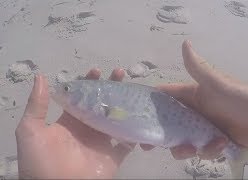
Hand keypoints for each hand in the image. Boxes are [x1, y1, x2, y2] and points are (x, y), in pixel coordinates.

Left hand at [15, 68, 132, 178]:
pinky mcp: (114, 155)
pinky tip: (142, 115)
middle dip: (111, 88)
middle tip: (120, 73)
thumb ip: (37, 105)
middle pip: (102, 104)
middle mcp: (87, 128)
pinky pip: (127, 142)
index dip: (89, 83)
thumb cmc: (41, 161)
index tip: (97, 70)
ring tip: (133, 90)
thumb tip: (41, 77)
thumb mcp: (31, 131)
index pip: (81, 97)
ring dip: (125, 104)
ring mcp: (102, 142)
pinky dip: (135, 132)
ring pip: (117, 118)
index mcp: (70, 121)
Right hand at [142, 40, 247, 159]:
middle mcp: (193, 113)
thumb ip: (198, 67)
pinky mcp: (212, 143)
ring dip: (184, 148)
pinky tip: (221, 145)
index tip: (136, 118)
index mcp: (191, 96)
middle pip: (168, 126)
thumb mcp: (216, 83)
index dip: (149, 108)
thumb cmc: (240, 98)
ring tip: (193, 149)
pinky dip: (209, 150)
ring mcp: (202, 130)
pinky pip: (201, 151)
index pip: (164, 100)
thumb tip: (185, 43)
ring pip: (182, 142)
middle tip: (148, 147)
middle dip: (159, 137)